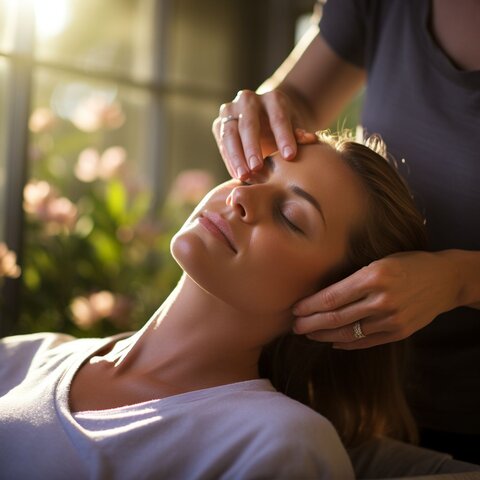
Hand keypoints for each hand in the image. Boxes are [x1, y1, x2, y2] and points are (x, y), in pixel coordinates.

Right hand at [212, 89, 315, 179]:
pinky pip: (222, 143)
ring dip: (236, 156)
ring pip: (229, 134)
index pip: (278, 117)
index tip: (289, 157)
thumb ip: (300, 134)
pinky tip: (236, 174)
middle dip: (252, 148)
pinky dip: (229, 160)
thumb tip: (309, 138)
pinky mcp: (219, 124)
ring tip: (243, 176)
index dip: (284, 137)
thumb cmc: (285, 129)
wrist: (267, 120)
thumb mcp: (296, 128)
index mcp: (273, 99)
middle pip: (249, 124)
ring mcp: (230, 110)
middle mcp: (248, 100)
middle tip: (257, 168)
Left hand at [292, 251, 460, 348]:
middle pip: (336, 317)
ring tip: (309, 334)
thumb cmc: (408, 264)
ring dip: (324, 336)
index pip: (332, 297)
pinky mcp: (399, 333)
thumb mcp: (379, 262)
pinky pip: (367, 342)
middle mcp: (382, 300)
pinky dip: (347, 344)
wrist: (445, 279)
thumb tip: (322, 295)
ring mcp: (392, 319)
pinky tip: (333, 343)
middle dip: (311, 324)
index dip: (310, 306)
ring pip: (349, 333)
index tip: (295, 309)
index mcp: (373, 276)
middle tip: (294, 326)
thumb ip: (353, 279)